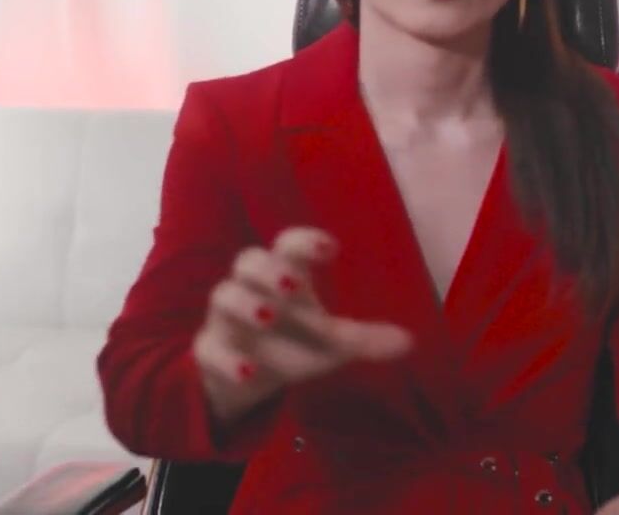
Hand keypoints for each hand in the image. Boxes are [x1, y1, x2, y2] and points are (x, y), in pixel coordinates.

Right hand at [194, 226, 414, 423]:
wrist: (245, 379)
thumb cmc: (293, 343)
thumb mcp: (330, 343)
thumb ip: (364, 339)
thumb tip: (409, 342)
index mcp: (283, 276)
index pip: (288, 245)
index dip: (305, 241)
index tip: (331, 248)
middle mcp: (251, 289)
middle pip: (248, 260)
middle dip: (269, 269)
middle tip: (293, 284)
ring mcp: (226, 318)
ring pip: (223, 295)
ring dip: (246, 304)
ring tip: (269, 318)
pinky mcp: (209, 351)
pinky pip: (209, 349)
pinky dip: (227, 359)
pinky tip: (249, 371)